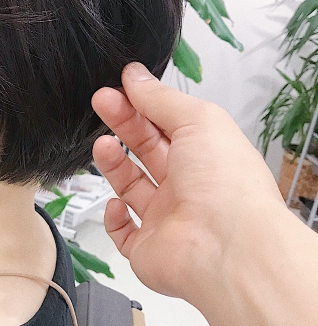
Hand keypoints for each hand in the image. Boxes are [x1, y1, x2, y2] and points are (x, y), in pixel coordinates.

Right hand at [91, 62, 289, 304]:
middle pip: (147, 151)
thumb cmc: (223, 183)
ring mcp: (167, 219)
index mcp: (205, 156)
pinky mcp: (148, 249)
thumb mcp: (197, 120)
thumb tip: (135, 76)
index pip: (168, 125)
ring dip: (113, 163)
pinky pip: (124, 232)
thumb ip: (161, 99)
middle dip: (122, 124)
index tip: (119, 88)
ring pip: (132, 187)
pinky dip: (113, 217)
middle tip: (101, 102)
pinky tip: (115, 203)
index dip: (142, 105)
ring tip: (101, 144)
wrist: (224, 247)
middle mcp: (188, 186)